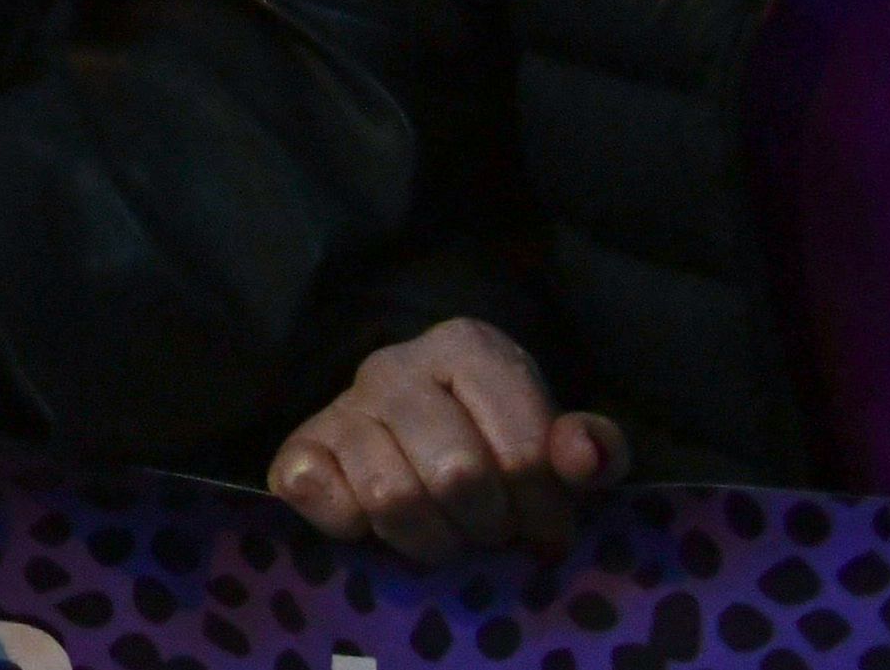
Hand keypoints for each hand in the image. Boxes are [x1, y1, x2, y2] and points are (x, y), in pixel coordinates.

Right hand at [268, 318, 622, 563]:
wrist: (412, 438)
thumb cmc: (494, 444)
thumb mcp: (554, 441)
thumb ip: (592, 449)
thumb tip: (585, 458)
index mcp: (467, 349)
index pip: (521, 451)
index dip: (542, 508)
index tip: (544, 525)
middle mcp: (394, 365)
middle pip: (456, 476)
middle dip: (485, 525)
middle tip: (491, 530)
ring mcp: (340, 404)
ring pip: (391, 497)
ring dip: (429, 539)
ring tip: (444, 533)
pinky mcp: (297, 447)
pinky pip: (315, 494)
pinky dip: (350, 525)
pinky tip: (376, 522)